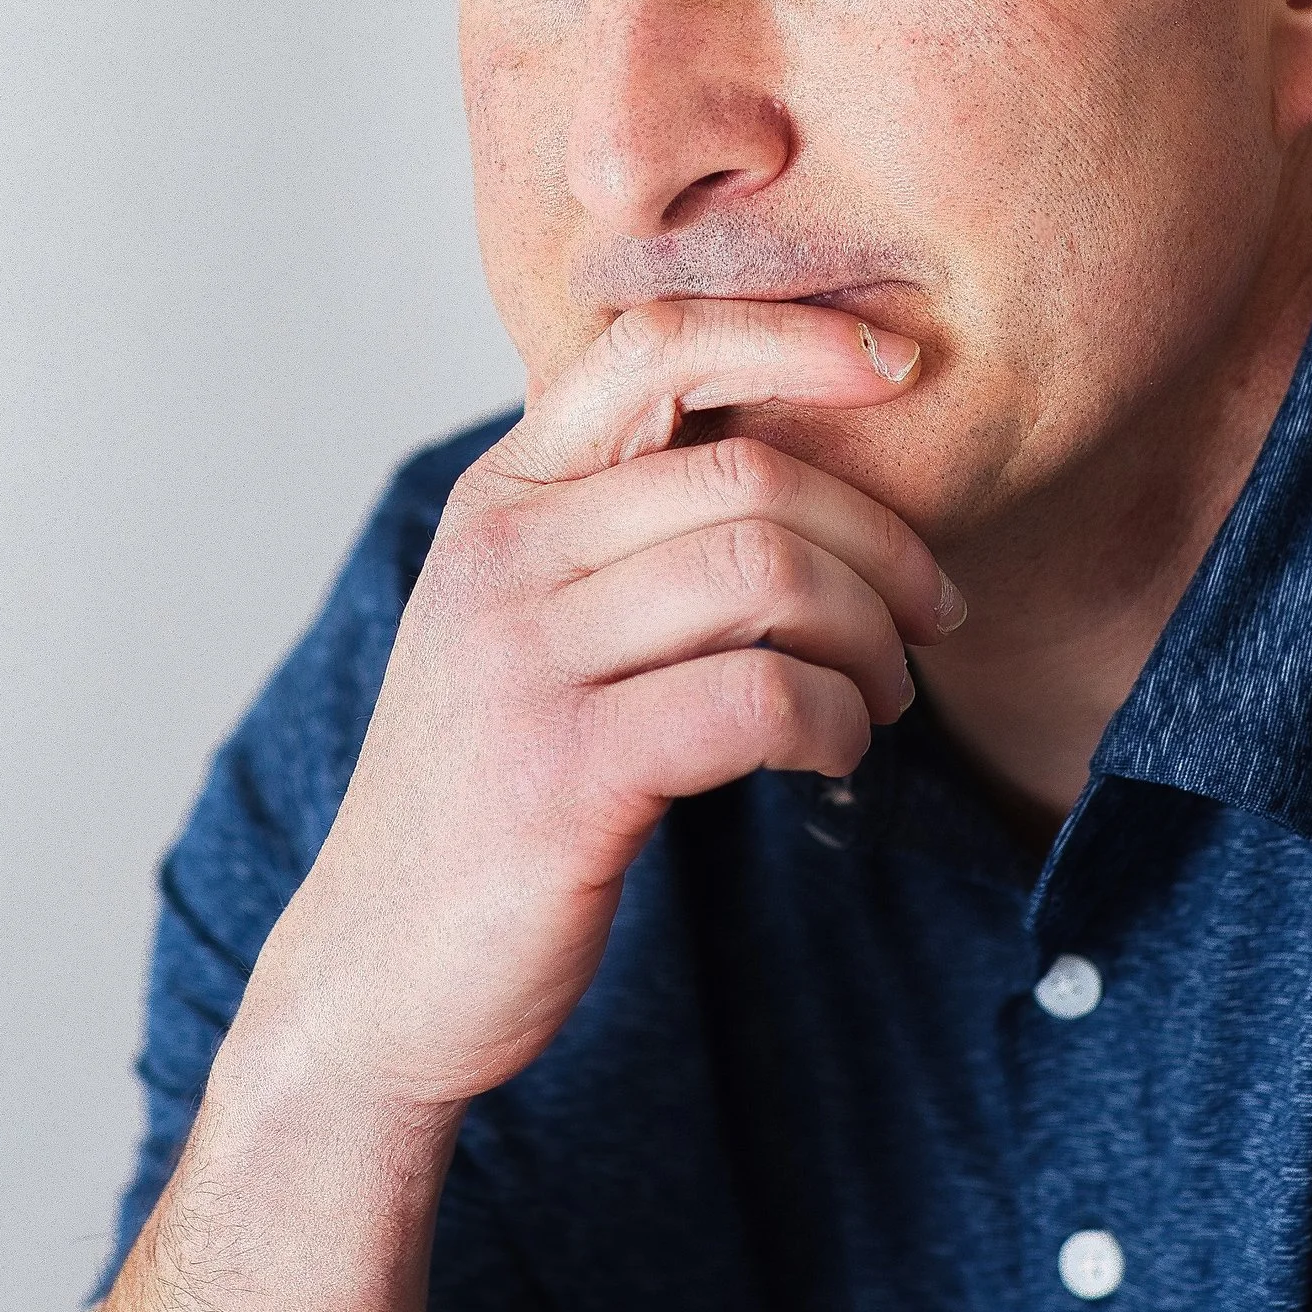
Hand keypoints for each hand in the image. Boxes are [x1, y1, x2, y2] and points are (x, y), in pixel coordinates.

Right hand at [255, 297, 963, 1109]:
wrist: (380, 973)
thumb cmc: (493, 789)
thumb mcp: (531, 625)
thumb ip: (625, 532)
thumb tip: (805, 455)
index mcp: (503, 499)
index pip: (654, 345)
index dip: (794, 337)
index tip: (899, 369)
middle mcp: (501, 558)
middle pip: (750, 473)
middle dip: (882, 541)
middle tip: (931, 617)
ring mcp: (523, 663)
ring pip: (767, 573)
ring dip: (868, 638)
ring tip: (881, 698)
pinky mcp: (564, 774)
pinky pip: (757, 697)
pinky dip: (834, 720)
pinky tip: (834, 753)